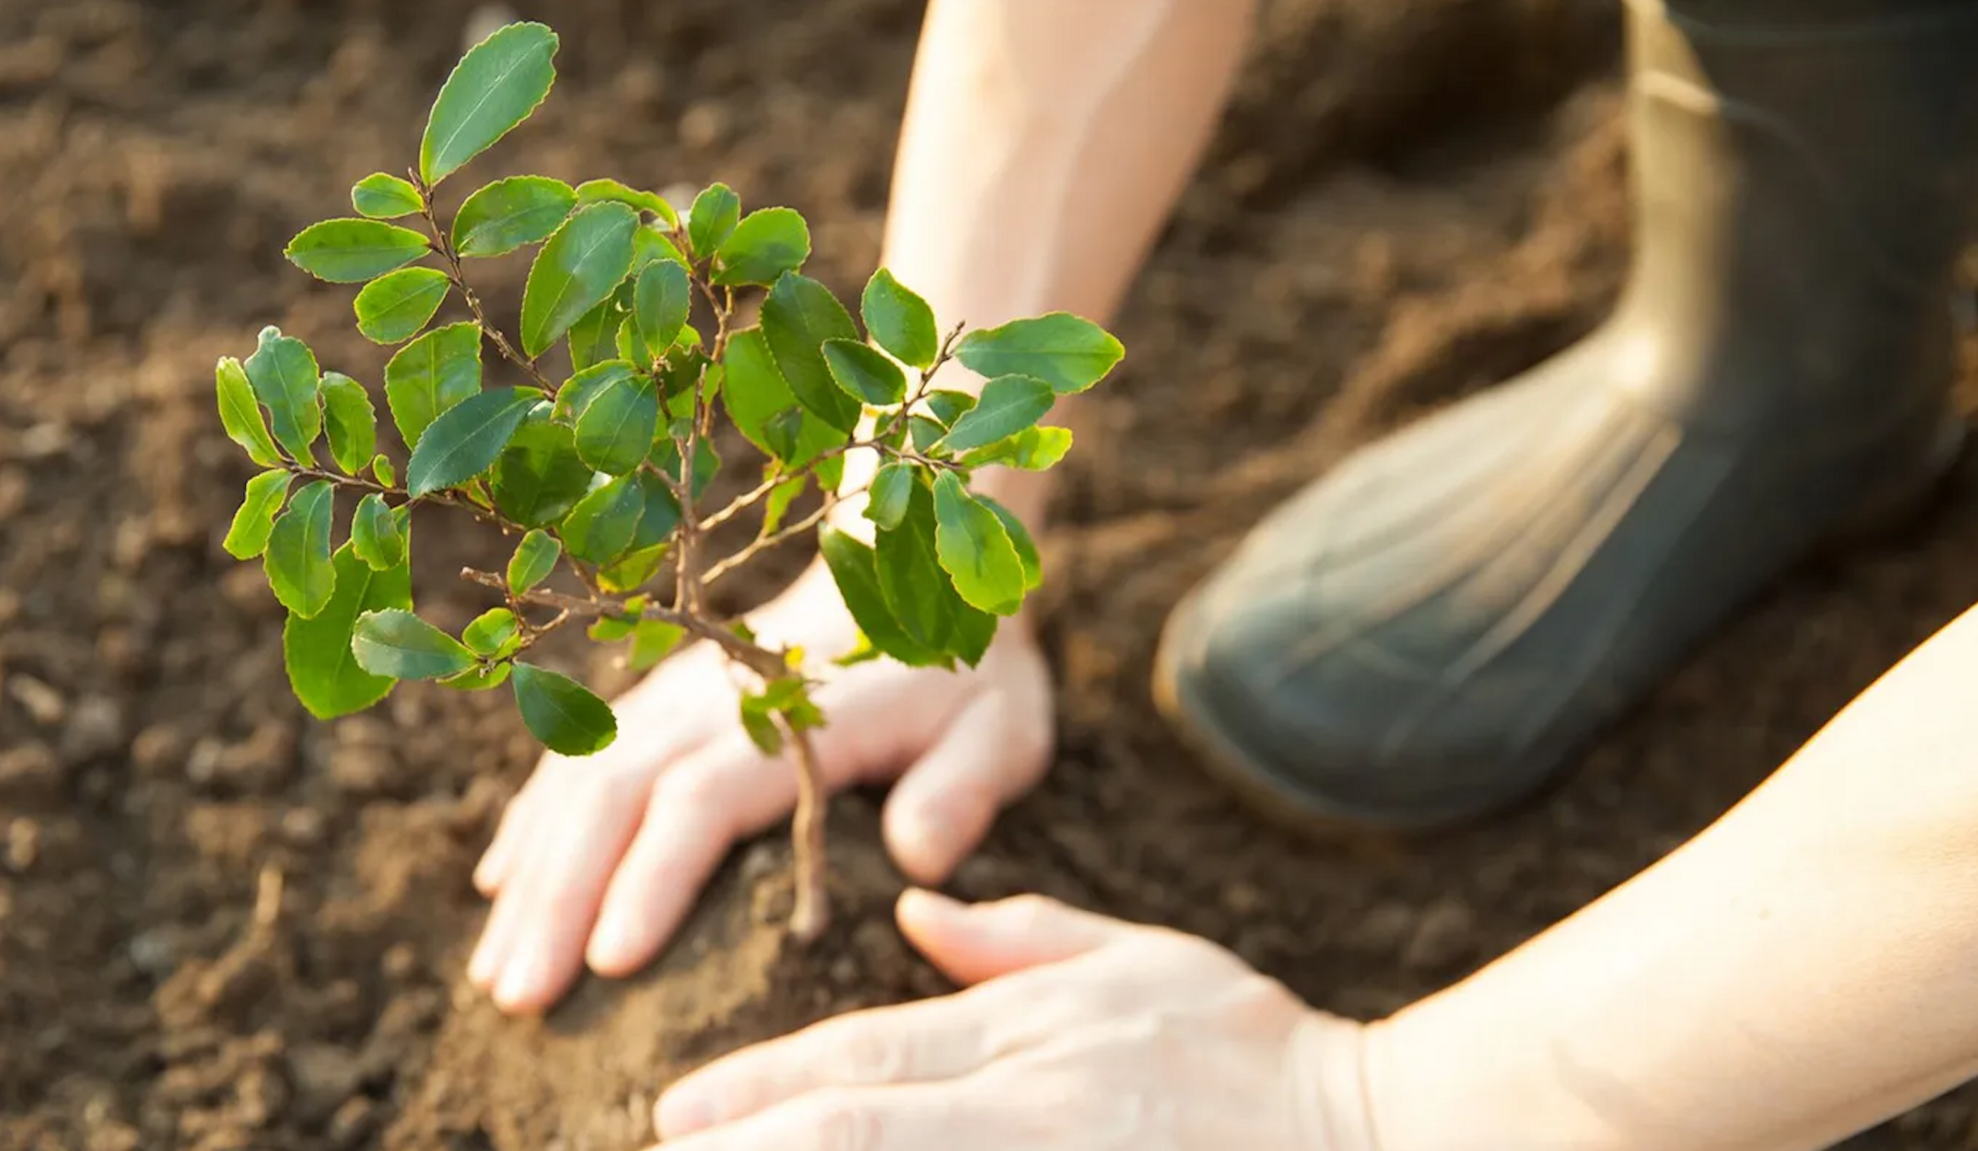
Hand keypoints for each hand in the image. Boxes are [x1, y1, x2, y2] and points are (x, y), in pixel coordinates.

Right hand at [465, 563, 1056, 1013]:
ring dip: (532, 877)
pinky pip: (575, 759)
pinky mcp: (656, 703)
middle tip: (520, 996)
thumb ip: (961, 790)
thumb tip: (918, 859)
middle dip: (559, 900)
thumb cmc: (961, 673)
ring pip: (578, 783)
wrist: (911, 571)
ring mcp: (673, 696)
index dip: (652, 879)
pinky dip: (532, 822)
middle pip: (613, 798)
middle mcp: (712, 701)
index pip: (702, 800)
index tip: (610, 963)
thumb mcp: (999, 728)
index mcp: (792, 717)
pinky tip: (499, 886)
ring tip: (494, 972)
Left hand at [648, 890, 1376, 1149]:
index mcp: (1035, 1032)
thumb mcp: (1143, 961)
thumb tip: (918, 905)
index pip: (864, 1057)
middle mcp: (1030, 1106)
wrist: (1375, 1131)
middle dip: (749, 1146)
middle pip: (856, 1127)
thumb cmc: (1255, 1049)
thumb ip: (1024, 937)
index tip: (677, 1111)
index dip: (760, 1088)